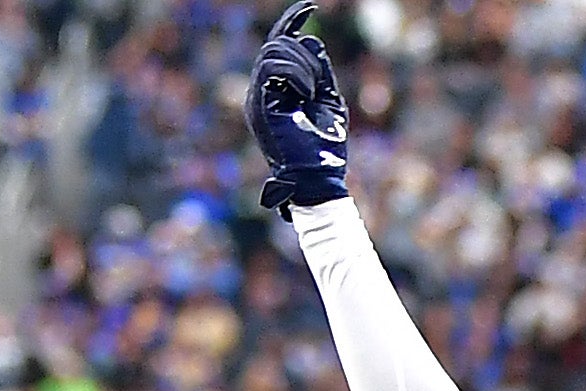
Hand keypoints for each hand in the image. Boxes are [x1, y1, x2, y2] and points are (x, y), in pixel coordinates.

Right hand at [251, 2, 351, 213]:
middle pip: (277, 45)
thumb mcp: (328, 100)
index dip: (291, 22)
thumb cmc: (325, 148)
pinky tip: (307, 92)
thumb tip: (311, 40)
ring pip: (273, 52)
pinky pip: (272, 68)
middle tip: (318, 82)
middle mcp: (261, 91)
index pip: (278, 46)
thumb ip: (319, 72)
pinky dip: (295, 73)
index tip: (311, 6)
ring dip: (301, 64)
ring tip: (313, 90)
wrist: (318, 178)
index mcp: (276, 90)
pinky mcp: (259, 105)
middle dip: (303, 53)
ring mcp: (257, 98)